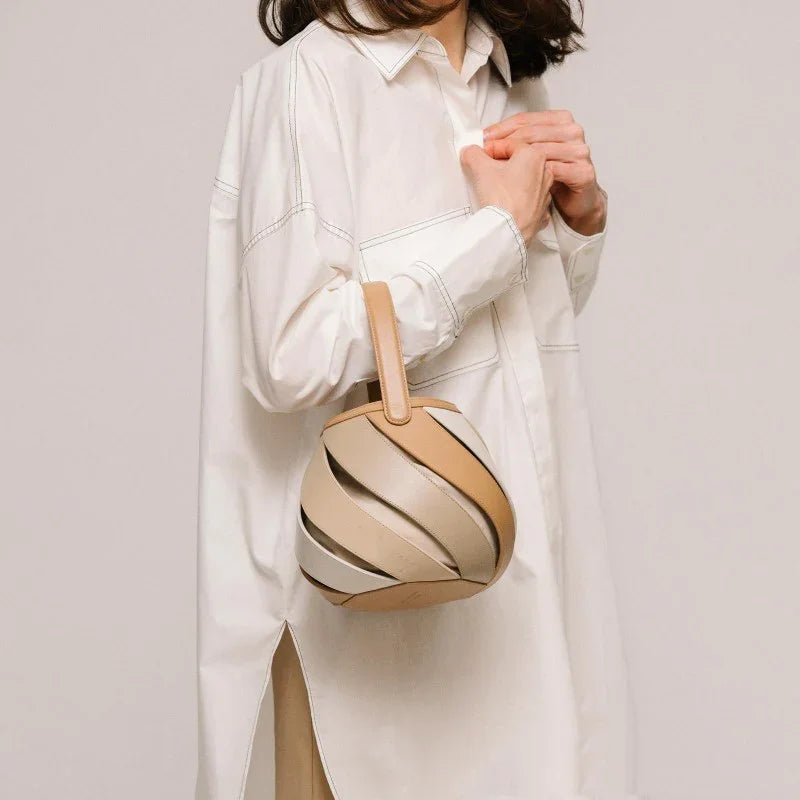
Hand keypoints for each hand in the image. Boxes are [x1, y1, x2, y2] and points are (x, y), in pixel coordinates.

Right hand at [459, 143, 553, 244]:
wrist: (509, 231)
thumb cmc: (502, 200)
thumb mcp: (481, 169)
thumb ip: (474, 154)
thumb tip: (471, 152)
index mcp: (534, 156)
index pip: (508, 144)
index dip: (490, 149)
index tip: (480, 156)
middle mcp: (545, 173)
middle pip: (519, 162)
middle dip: (501, 164)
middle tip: (485, 170)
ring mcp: (545, 194)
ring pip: (525, 181)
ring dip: (510, 182)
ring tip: (494, 189)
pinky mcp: (541, 212)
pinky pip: (529, 200)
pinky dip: (518, 200)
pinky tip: (506, 203)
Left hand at [483, 110, 606, 235]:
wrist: (578, 200)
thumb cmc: (554, 176)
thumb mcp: (533, 154)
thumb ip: (518, 142)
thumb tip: (487, 139)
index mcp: (561, 120)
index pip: (525, 120)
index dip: (501, 128)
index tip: (484, 138)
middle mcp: (572, 132)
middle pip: (531, 133)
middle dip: (505, 143)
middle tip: (486, 152)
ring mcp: (580, 151)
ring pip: (541, 151)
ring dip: (515, 160)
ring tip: (496, 168)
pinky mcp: (583, 172)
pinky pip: (554, 171)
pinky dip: (534, 176)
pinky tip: (518, 182)